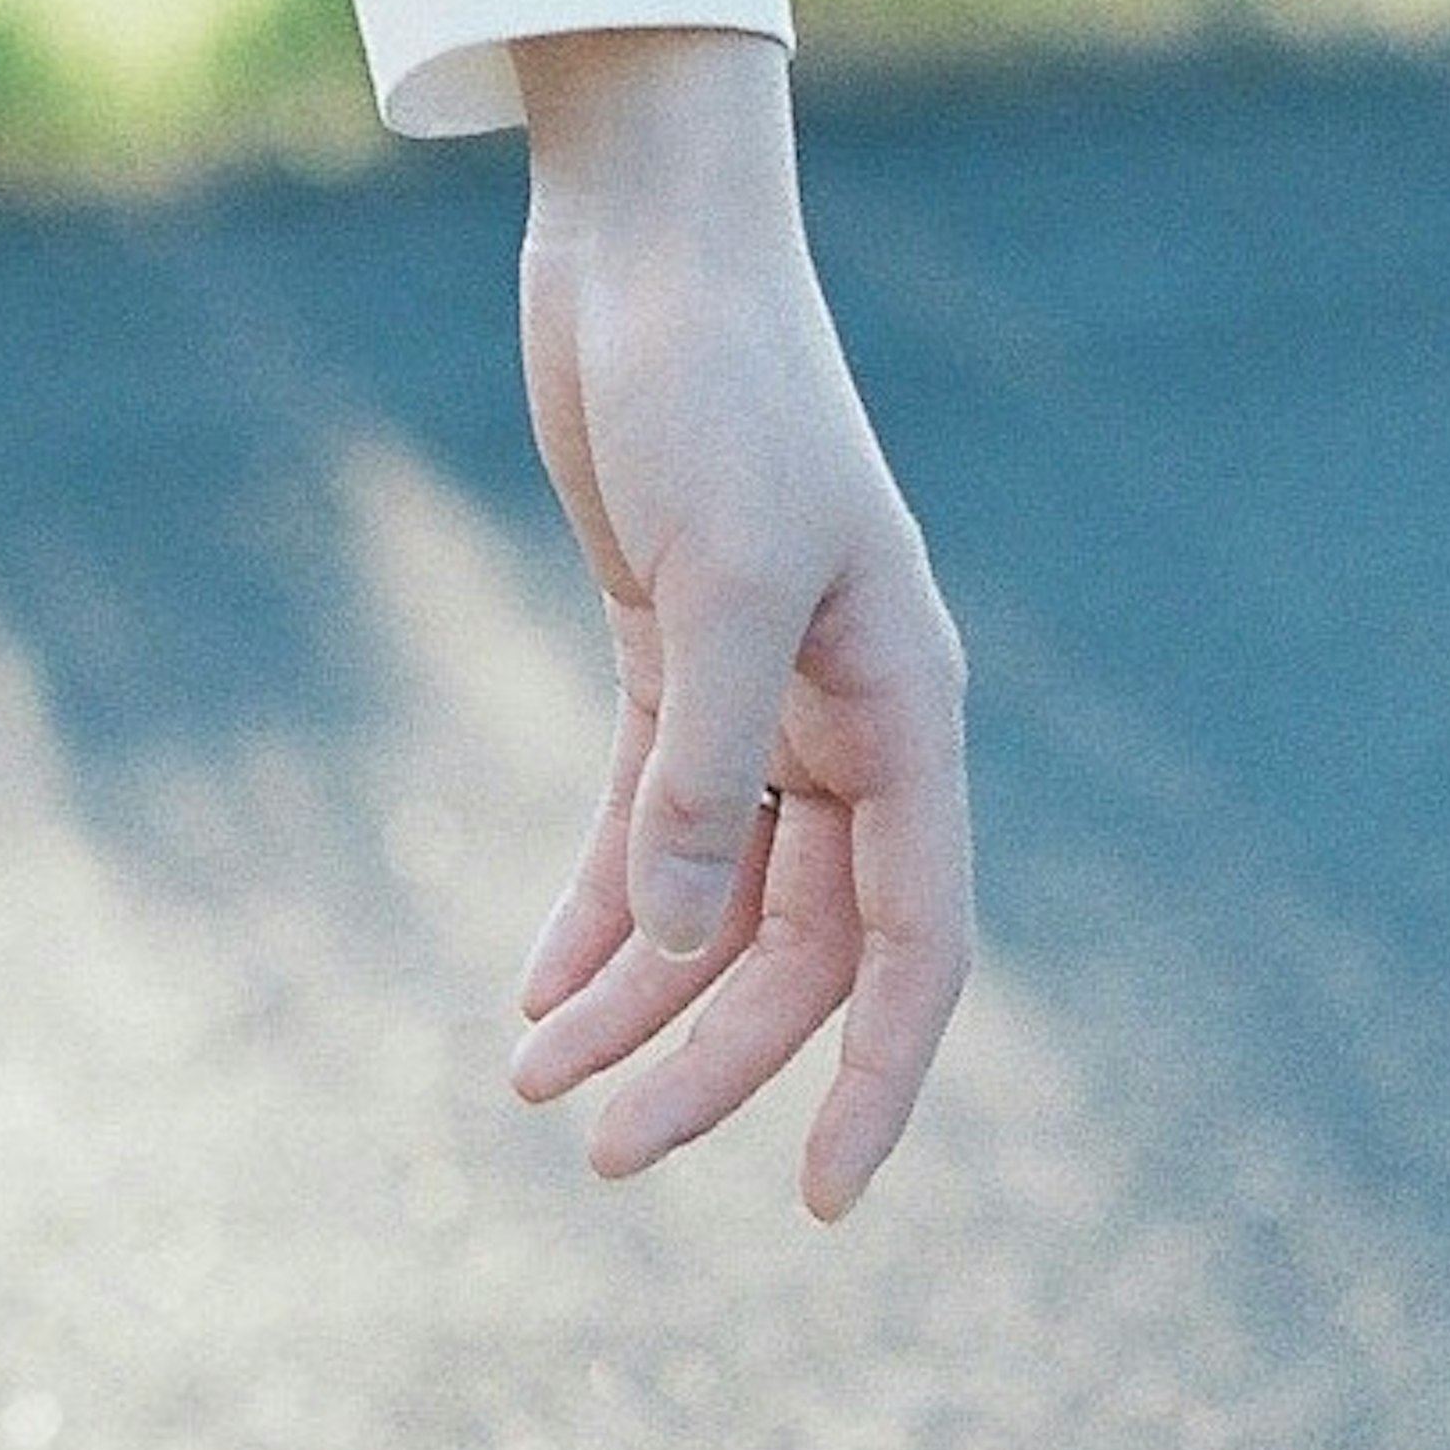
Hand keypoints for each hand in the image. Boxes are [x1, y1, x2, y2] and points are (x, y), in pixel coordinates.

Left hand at [505, 26, 973, 1222]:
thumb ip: (709, 769)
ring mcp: (765, 699)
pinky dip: (596, 917)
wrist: (647, 242)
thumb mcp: (720, 579)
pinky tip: (534, 993)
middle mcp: (854, 725)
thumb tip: (685, 949)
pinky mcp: (672, 663)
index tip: (825, 1207)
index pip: (917, 949)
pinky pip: (646, 833)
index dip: (875, 1084)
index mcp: (909, 715)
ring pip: (712, 906)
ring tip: (531, 1087)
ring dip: (633, 1003)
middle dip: (706, 1063)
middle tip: (597, 1155)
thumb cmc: (713, 388)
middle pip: (795, 950)